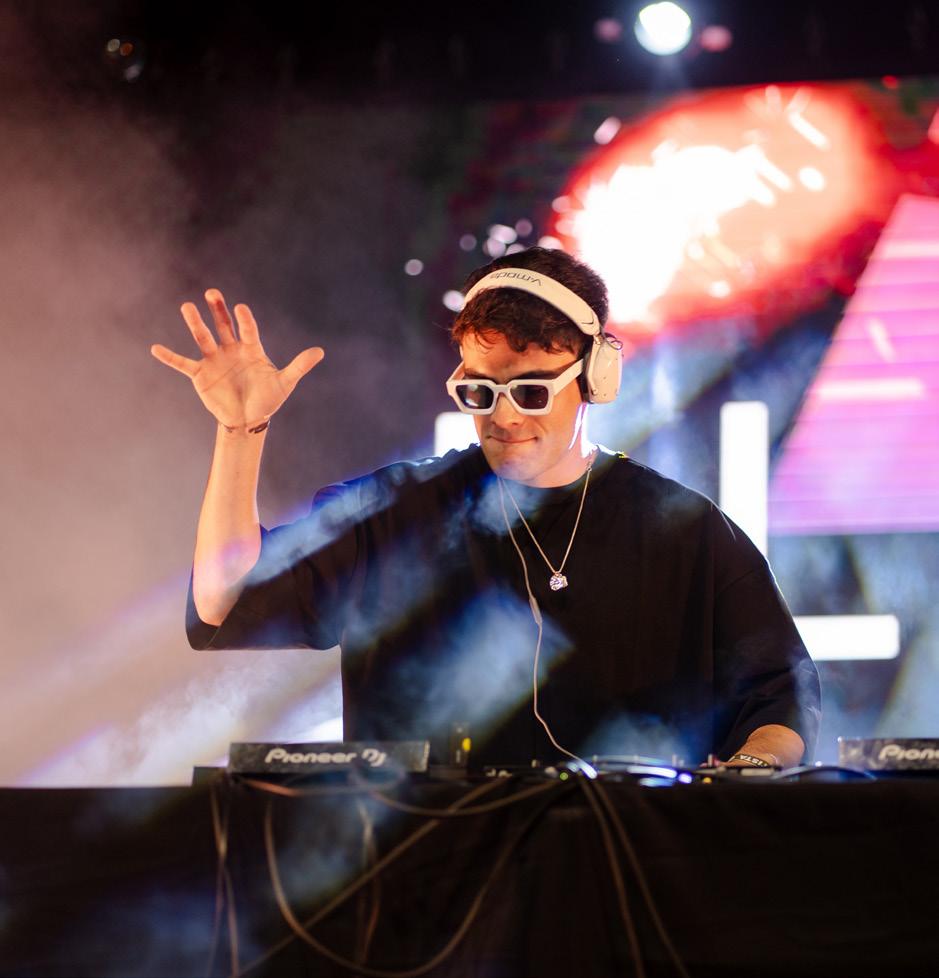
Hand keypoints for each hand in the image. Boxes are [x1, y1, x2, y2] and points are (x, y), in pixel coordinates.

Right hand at [151, 289, 323, 428]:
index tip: (241, 308)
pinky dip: (169, 357)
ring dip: (195, 323)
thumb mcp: (284, 383)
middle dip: (218, 310)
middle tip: (212, 292)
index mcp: (251, 349)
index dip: (245, 320)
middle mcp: (230, 350)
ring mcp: (214, 360)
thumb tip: (320, 351)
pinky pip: (183, 363)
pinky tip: (155, 348)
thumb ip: (299, 366)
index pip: (248, 330)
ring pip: (203, 338)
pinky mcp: (200, 374)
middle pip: (223, 325)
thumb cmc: (267, 400)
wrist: (248, 420)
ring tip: (187, 307)